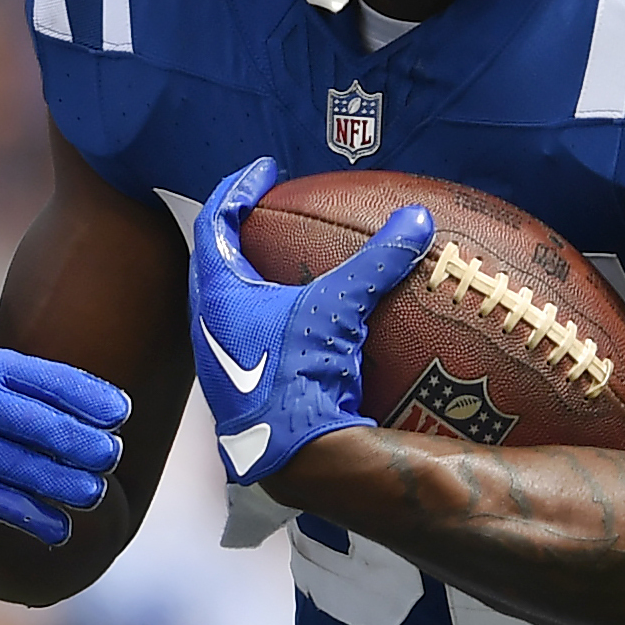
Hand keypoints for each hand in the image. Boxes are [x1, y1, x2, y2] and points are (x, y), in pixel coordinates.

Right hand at [0, 344, 129, 541]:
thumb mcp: (23, 396)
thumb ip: (64, 401)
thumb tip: (119, 412)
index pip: (49, 380)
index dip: (89, 397)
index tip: (121, 415)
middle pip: (33, 422)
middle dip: (77, 440)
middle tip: (111, 456)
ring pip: (18, 465)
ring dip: (62, 482)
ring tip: (94, 494)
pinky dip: (34, 517)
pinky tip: (61, 528)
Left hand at [186, 156, 430, 486]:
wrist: (288, 453)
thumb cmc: (297, 375)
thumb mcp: (338, 310)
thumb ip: (376, 262)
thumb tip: (417, 218)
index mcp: (217, 293)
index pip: (216, 220)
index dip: (238, 188)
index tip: (262, 170)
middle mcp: (206, 322)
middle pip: (213, 259)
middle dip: (235, 230)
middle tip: (262, 210)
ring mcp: (218, 357)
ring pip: (224, 300)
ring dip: (246, 275)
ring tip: (274, 260)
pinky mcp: (237, 383)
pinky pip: (244, 332)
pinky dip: (263, 313)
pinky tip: (294, 320)